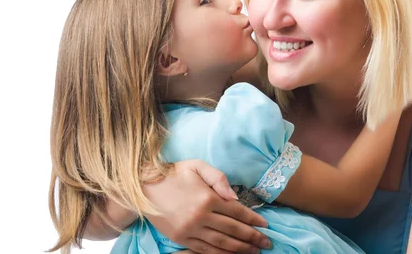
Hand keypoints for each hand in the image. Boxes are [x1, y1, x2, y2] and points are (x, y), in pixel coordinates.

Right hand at [143, 159, 271, 253]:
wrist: (143, 187)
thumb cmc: (174, 173)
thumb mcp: (198, 166)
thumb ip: (219, 178)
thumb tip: (235, 196)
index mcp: (207, 198)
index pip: (237, 211)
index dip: (253, 219)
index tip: (266, 225)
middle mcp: (201, 216)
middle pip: (233, 230)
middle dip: (253, 237)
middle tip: (267, 242)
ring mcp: (190, 230)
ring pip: (221, 243)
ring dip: (240, 249)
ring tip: (254, 251)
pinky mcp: (181, 239)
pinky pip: (205, 250)